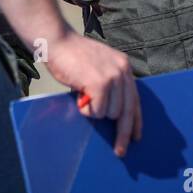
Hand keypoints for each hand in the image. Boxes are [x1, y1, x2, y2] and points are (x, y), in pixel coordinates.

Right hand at [45, 30, 141, 157]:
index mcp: (124, 66)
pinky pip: (97, 111)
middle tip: (119, 150)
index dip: (136, 120)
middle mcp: (122, 70)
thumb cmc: (72, 56)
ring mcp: (112, 76)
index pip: (135, 98)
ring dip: (94, 111)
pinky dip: (86, 109)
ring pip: (110, 113)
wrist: (57, 42)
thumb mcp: (98, 67)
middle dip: (122, 133)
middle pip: (127, 111)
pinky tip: (79, 94)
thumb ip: (109, 84)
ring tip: (83, 95)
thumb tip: (113, 112)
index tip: (136, 137)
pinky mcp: (100, 83)